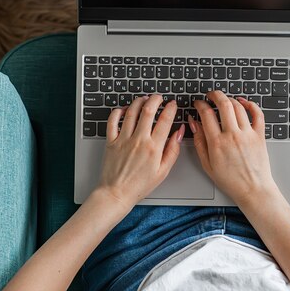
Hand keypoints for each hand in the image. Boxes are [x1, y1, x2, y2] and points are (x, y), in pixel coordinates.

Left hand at [97, 95, 184, 214]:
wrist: (116, 193)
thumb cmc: (139, 185)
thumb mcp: (163, 171)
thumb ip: (173, 150)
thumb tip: (179, 133)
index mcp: (153, 148)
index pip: (165, 120)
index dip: (171, 108)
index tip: (173, 104)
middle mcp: (138, 140)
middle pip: (148, 110)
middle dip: (155, 99)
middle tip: (159, 97)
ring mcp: (123, 139)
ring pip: (131, 112)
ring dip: (139, 101)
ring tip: (144, 99)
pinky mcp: (111, 141)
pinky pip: (113, 120)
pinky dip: (118, 111)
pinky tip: (124, 109)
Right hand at [190, 91, 277, 205]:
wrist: (253, 190)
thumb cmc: (230, 180)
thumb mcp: (207, 164)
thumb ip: (199, 141)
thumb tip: (194, 123)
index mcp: (217, 143)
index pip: (206, 114)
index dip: (200, 104)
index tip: (198, 104)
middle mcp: (232, 135)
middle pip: (223, 104)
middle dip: (215, 94)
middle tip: (210, 95)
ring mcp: (247, 134)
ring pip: (238, 106)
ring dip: (230, 99)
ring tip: (224, 100)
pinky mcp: (260, 136)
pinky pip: (257, 114)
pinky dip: (251, 105)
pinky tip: (244, 102)